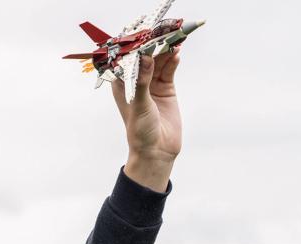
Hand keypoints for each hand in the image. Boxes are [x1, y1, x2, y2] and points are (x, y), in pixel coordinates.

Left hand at [112, 48, 181, 191]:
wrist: (157, 151)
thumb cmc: (140, 131)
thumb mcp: (140, 105)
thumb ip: (142, 81)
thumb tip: (144, 58)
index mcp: (122, 85)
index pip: (127, 60)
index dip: (134, 47)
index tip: (142, 36)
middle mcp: (136, 82)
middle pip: (145, 58)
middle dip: (153, 46)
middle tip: (162, 33)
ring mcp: (152, 85)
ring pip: (158, 62)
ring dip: (165, 51)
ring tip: (173, 39)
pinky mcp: (166, 89)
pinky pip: (169, 70)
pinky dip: (173, 61)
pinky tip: (177, 53)